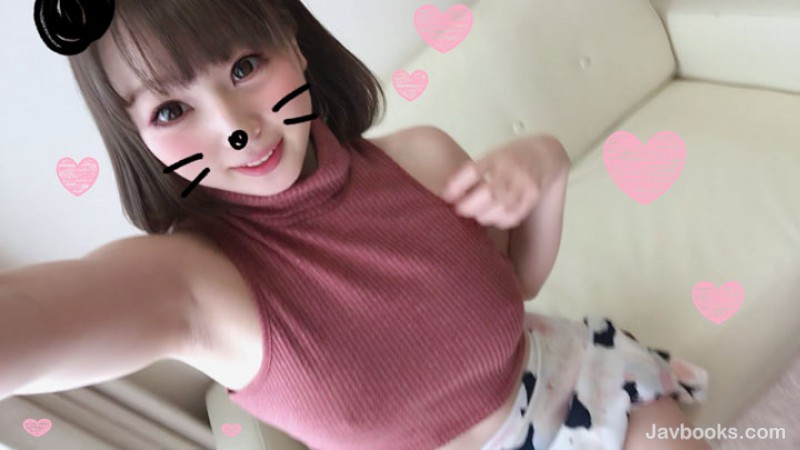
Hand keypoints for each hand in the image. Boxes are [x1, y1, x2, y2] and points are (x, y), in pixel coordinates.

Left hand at [441, 136, 563, 229]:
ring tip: (476, 214)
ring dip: (483, 215)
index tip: (446, 196)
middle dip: (469, 206)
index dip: (457, 185)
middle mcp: (512, 170)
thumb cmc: (511, 157)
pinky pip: (514, 216)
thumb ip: (473, 171)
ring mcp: (524, 184)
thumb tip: (448, 192)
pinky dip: (500, 220)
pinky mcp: (533, 197)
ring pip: (501, 207)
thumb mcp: (492, 155)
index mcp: (497, 157)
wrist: (545, 154)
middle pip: (488, 193)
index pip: (474, 171)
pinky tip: (493, 218)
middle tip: (459, 210)